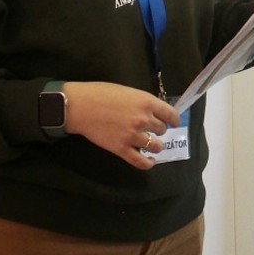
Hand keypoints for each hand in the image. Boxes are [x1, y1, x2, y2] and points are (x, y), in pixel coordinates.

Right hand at [61, 81, 178, 170]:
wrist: (80, 106)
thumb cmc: (101, 93)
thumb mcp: (128, 91)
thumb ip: (142, 102)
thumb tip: (152, 111)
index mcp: (146, 102)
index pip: (170, 114)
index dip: (173, 119)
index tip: (174, 122)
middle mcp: (143, 119)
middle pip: (161, 129)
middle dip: (159, 130)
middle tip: (153, 129)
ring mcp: (133, 136)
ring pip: (155, 146)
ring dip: (156, 145)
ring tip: (152, 144)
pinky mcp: (121, 149)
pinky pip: (140, 161)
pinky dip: (148, 163)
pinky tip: (150, 161)